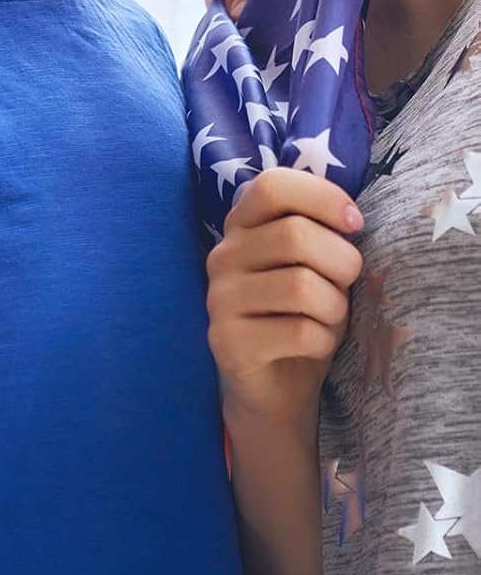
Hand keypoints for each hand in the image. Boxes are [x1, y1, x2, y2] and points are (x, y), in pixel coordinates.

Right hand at [206, 169, 363, 426]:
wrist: (275, 388)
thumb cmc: (303, 315)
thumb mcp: (316, 267)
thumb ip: (322, 236)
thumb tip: (352, 220)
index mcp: (241, 226)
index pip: (273, 186)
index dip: (322, 197)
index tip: (355, 224)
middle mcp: (222, 255)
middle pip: (295, 235)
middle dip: (343, 262)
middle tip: (347, 284)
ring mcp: (219, 298)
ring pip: (301, 286)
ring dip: (335, 307)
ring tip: (329, 318)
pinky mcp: (226, 341)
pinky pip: (300, 332)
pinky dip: (325, 341)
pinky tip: (314, 346)